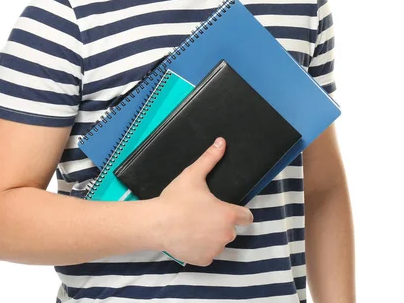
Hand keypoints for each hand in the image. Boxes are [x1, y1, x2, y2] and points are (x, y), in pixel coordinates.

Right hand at [154, 137, 253, 265]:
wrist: (156, 223)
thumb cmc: (176, 199)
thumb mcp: (193, 174)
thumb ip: (210, 158)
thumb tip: (221, 141)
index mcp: (228, 215)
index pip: (247, 217)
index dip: (239, 212)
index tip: (227, 209)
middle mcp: (226, 235)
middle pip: (231, 229)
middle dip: (221, 222)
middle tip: (203, 213)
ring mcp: (215, 250)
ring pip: (219, 242)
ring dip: (212, 236)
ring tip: (194, 224)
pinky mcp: (204, 260)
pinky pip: (208, 253)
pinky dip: (201, 247)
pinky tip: (189, 237)